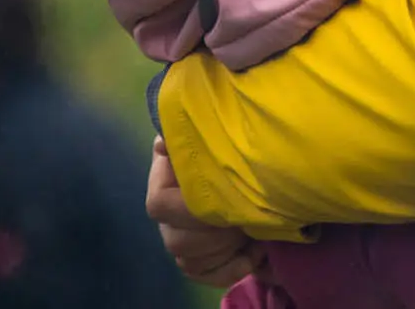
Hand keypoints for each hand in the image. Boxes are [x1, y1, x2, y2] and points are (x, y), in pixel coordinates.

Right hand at [147, 137, 261, 286]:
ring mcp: (180, 241)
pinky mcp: (197, 261)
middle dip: (216, 234)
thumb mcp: (214, 137)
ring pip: (189, 261)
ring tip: (252, 232)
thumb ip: (191, 138)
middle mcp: (167, 217)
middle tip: (245, 219)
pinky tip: (254, 252)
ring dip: (225, 251)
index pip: (159, 204)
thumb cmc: (226, 153)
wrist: (249, 176)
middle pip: (176, 241)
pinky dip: (232, 269)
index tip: (221, 200)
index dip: (189, 208)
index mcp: (163, 183)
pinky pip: (205, 276)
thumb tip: (164, 143)